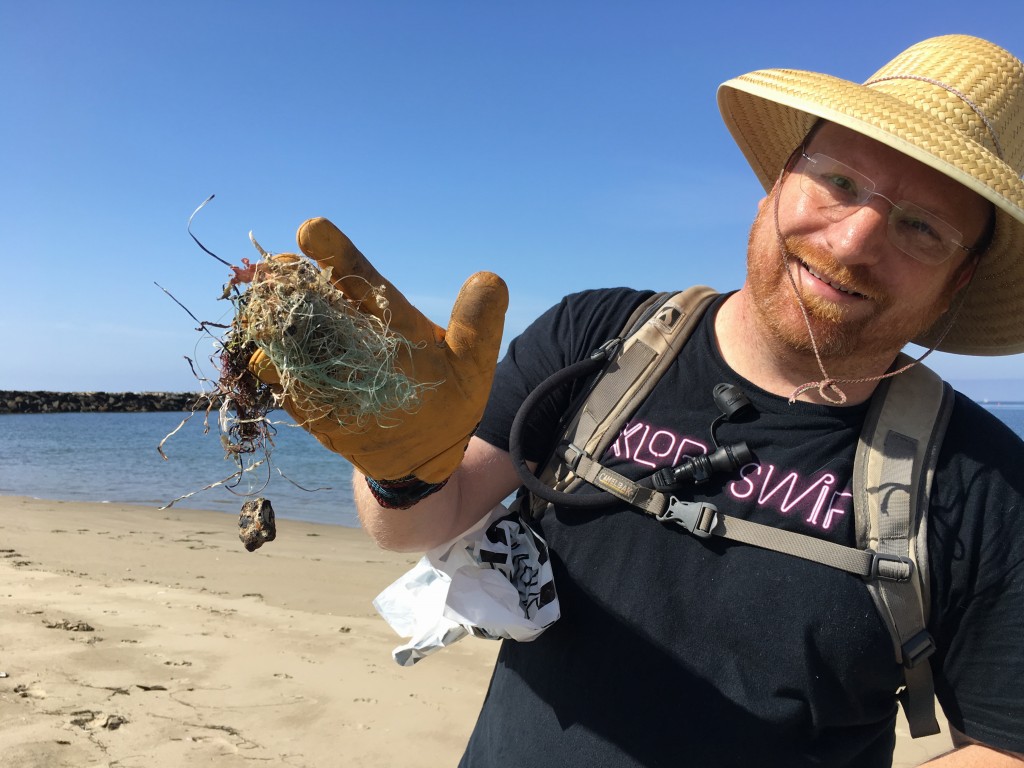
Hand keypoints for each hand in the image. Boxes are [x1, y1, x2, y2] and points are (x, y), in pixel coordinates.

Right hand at [249, 217, 507, 483]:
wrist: (426, 450)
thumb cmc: (451, 396)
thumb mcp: (472, 362)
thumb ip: (478, 325)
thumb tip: (490, 279)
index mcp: (384, 312)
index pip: (357, 275)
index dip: (334, 252)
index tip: (311, 230)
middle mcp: (347, 331)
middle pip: (312, 298)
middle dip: (290, 281)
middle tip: (276, 268)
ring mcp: (323, 364)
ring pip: (289, 334)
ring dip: (273, 322)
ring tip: (264, 314)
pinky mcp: (309, 399)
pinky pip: (285, 382)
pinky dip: (274, 372)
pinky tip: (268, 364)